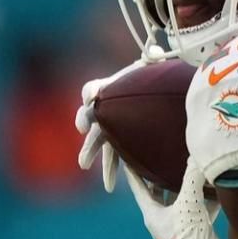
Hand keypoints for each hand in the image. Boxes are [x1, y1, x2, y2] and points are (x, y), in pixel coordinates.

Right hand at [74, 61, 144, 192]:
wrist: (154, 97)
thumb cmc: (150, 79)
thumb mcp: (153, 68)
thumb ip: (154, 58)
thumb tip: (157, 51)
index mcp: (107, 89)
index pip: (92, 89)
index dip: (91, 92)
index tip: (92, 97)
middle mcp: (104, 109)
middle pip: (89, 120)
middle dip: (84, 127)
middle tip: (80, 137)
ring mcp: (110, 128)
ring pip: (98, 142)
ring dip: (89, 153)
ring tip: (83, 164)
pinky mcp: (120, 142)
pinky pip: (114, 157)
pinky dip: (111, 171)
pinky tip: (110, 187)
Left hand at [126, 163, 225, 238]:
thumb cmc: (190, 236)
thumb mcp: (190, 203)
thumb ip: (193, 178)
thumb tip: (196, 158)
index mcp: (152, 215)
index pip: (138, 188)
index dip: (133, 172)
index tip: (127, 159)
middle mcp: (161, 221)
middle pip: (158, 194)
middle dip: (160, 178)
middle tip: (160, 160)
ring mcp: (177, 228)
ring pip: (179, 203)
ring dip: (186, 189)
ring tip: (190, 172)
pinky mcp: (193, 233)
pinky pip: (197, 212)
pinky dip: (204, 201)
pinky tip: (216, 192)